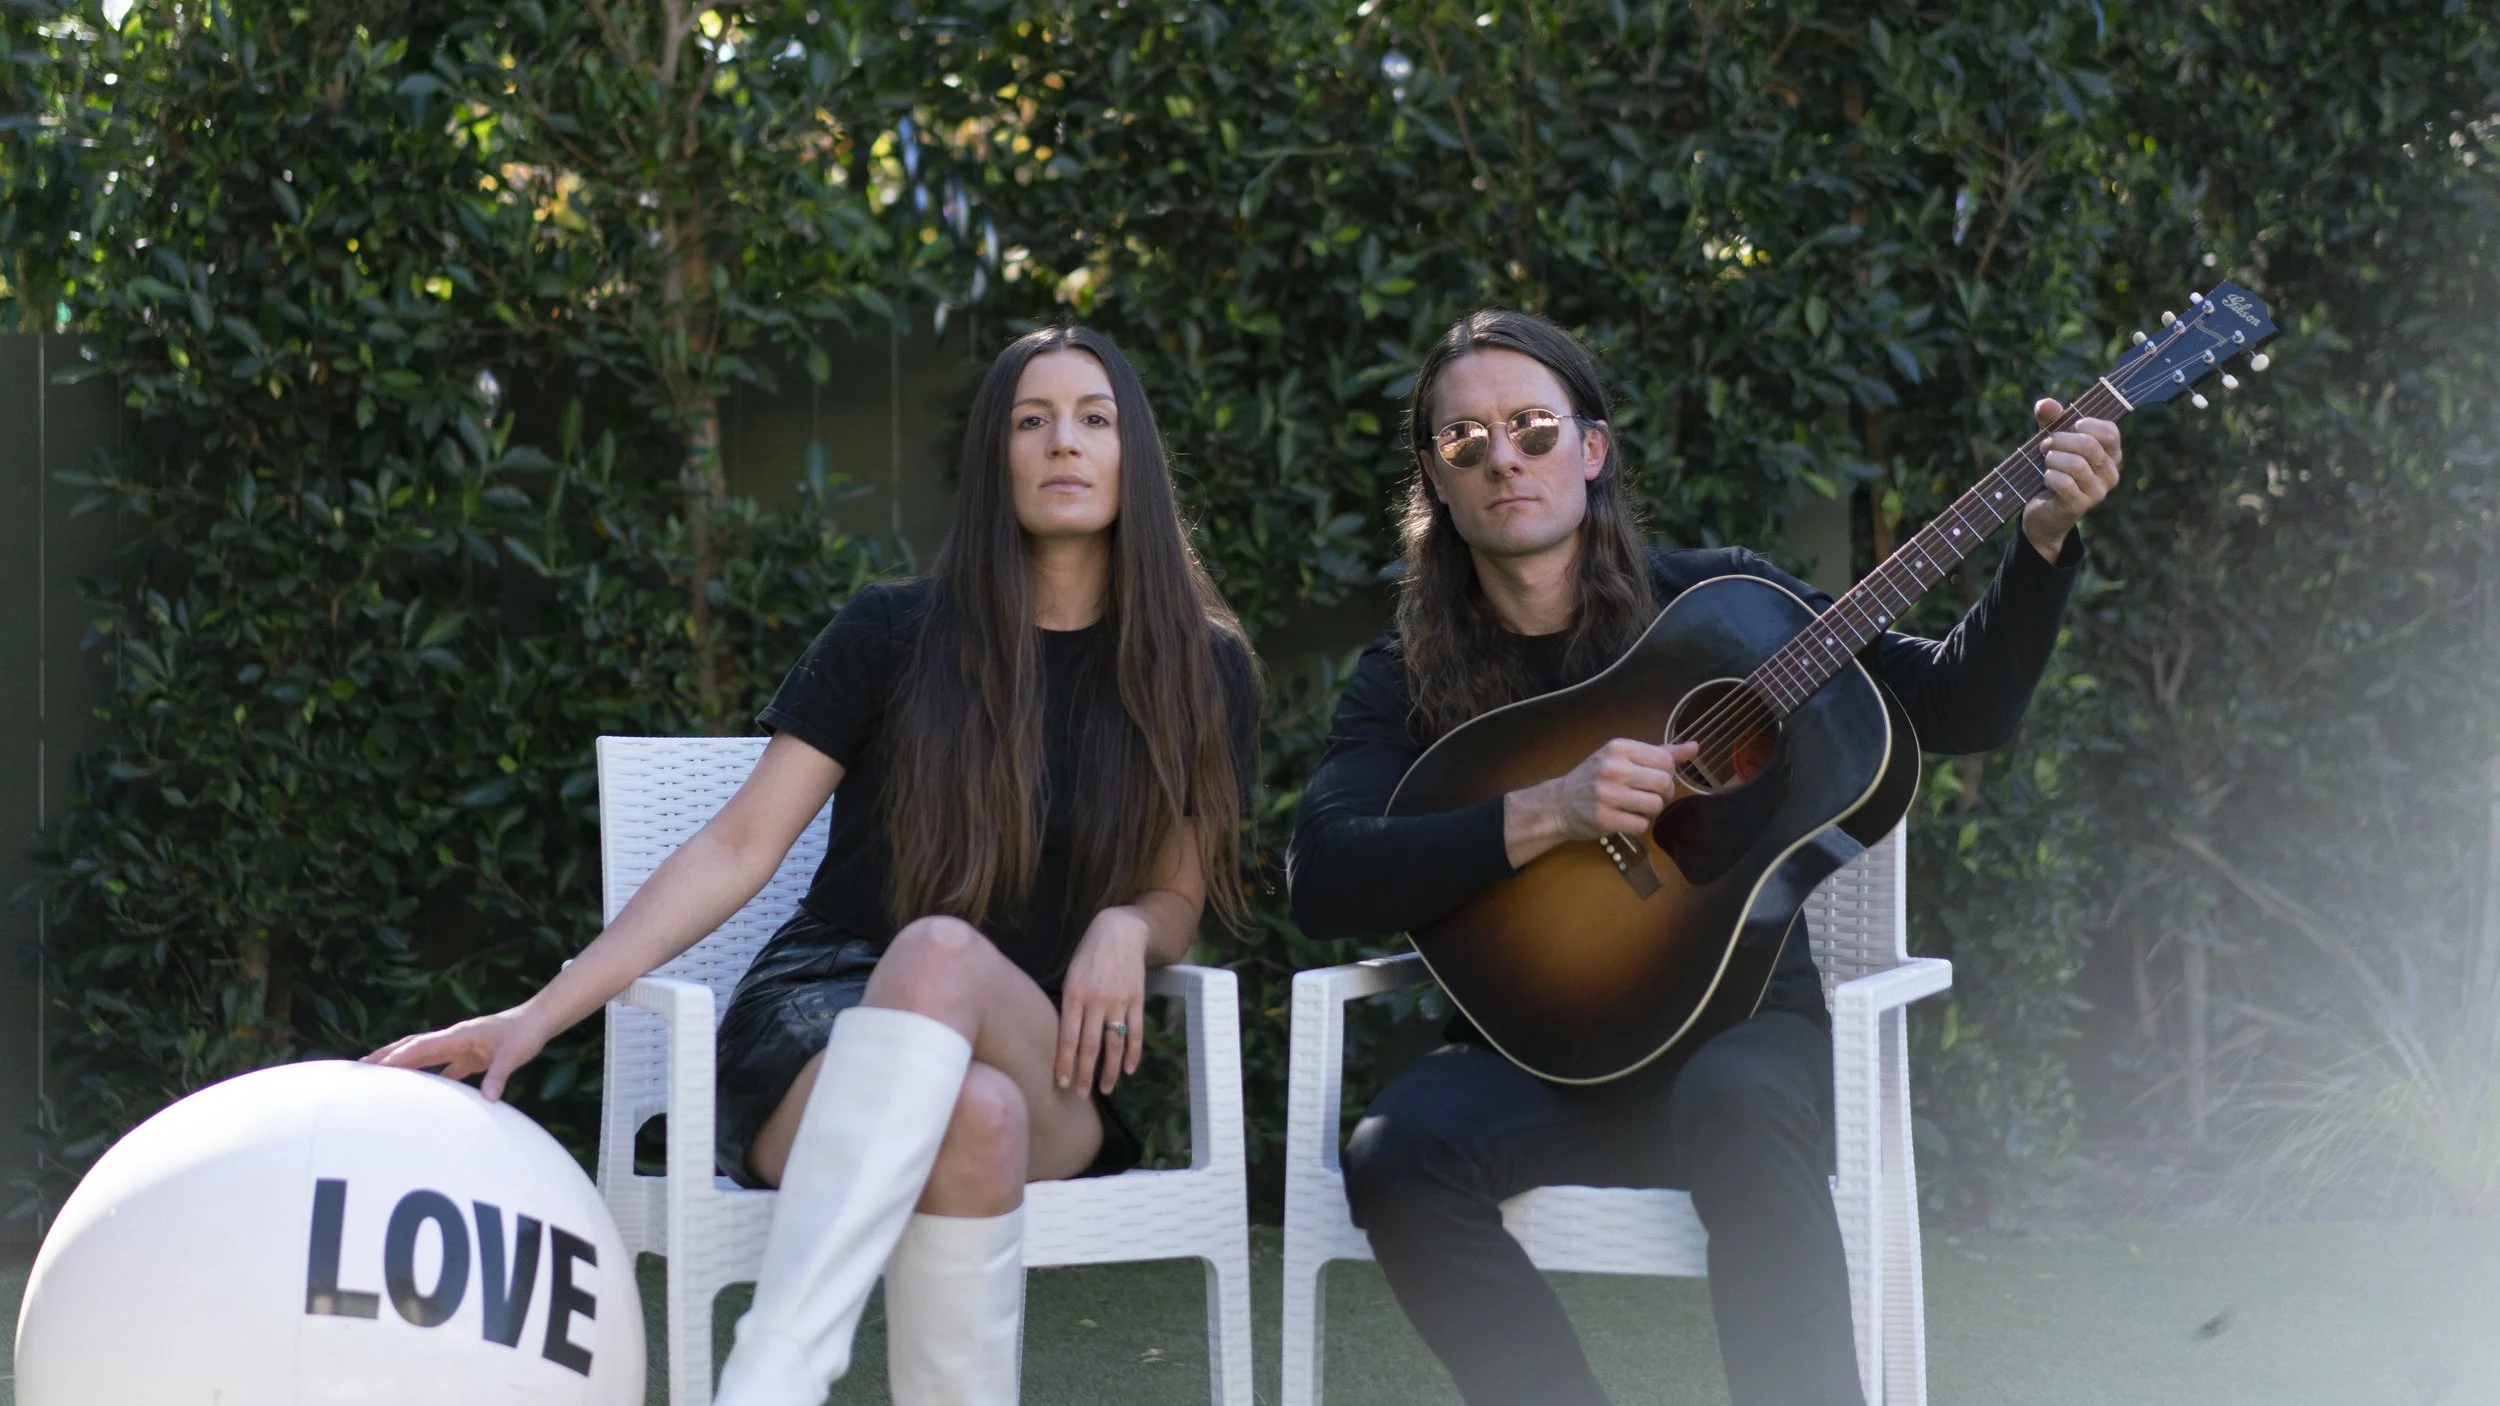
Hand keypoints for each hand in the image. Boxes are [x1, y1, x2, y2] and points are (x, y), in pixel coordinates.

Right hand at [365, 1003, 553, 1101]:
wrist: (539, 1021)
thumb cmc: (526, 1034)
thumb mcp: (514, 1055)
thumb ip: (500, 1076)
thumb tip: (489, 1100)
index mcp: (459, 1035)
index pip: (422, 1046)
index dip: (398, 1057)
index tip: (376, 1066)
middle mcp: (454, 1039)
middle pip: (412, 1046)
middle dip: (386, 1056)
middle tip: (358, 1068)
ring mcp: (459, 1046)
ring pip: (423, 1055)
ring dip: (401, 1065)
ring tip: (377, 1078)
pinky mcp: (468, 1055)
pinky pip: (441, 1066)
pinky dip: (426, 1076)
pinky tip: (417, 1092)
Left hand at [1057, 906, 1149, 1095]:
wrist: (1119, 932)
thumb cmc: (1088, 956)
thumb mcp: (1071, 976)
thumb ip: (1069, 1006)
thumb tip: (1066, 1041)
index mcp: (1074, 995)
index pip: (1068, 1037)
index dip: (1065, 1062)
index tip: (1062, 1083)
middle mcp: (1096, 1001)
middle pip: (1090, 1046)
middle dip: (1085, 1073)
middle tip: (1081, 1094)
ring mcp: (1118, 1001)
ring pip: (1113, 1043)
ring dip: (1109, 1070)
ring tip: (1104, 1089)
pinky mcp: (1137, 999)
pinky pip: (1135, 1032)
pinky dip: (1133, 1053)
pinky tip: (1129, 1070)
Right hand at [1507, 736, 1701, 866]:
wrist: (1559, 803)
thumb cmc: (1594, 777)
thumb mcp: (1622, 757)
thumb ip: (1659, 752)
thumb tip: (1695, 747)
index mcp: (1618, 748)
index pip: (1665, 760)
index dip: (1667, 773)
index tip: (1653, 778)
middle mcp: (1613, 768)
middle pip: (1664, 783)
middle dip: (1663, 794)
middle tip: (1649, 796)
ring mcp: (1607, 794)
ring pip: (1655, 805)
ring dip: (1651, 811)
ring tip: (1636, 807)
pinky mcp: (1605, 818)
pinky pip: (1641, 824)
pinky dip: (1638, 824)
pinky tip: (1625, 818)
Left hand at [2022, 398, 2122, 560]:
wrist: (2044, 511)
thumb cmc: (2054, 469)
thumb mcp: (2053, 440)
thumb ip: (2051, 420)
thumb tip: (2046, 403)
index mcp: (2111, 454)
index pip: (2110, 432)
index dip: (2087, 424)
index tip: (2070, 426)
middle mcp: (2110, 473)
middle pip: (2089, 446)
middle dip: (2060, 440)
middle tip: (2045, 445)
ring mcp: (2098, 492)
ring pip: (2076, 464)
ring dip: (2053, 459)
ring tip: (2046, 462)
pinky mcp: (2080, 505)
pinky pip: (2064, 483)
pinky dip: (2049, 476)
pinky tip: (2045, 478)